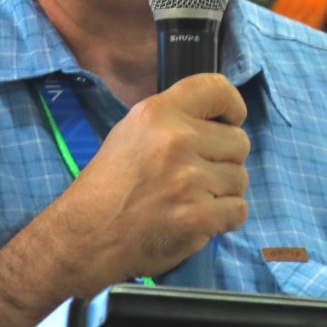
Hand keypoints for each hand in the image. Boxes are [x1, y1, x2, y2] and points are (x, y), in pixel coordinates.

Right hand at [40, 72, 249, 292]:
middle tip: (197, 176)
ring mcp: (189, 180)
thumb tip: (216, 120)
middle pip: (239, 141)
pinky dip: (223, 219)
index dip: (232, 107)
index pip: (217, 89)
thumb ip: (172, 121)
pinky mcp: (198, 216)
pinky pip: (238, 210)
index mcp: (158, 113)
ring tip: (191, 199)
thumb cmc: (107, 187)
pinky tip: (197, 219)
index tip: (230, 121)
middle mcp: (176, 140)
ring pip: (240, 178)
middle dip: (225, 160)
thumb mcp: (130, 133)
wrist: (86, 237)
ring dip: (223, 192)